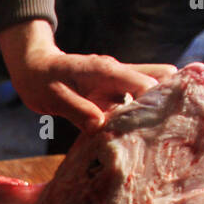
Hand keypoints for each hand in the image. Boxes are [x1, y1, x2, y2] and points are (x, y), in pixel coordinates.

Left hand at [0, 20, 172, 131]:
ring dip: (156, 107)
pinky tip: (140, 135)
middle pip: (161, 77)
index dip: (156, 103)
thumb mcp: (54, 98)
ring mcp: (117, 82)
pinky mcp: (113, 92)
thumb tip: (101, 125)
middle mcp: (118, 73)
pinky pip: (135, 100)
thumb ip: (78, 110)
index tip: (159, 126)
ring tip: (160, 135)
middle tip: (168, 128)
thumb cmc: (41, 81)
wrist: (33, 68)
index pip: (146, 83)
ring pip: (152, 88)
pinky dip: (140, 114)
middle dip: (169, 99)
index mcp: (106, 71)